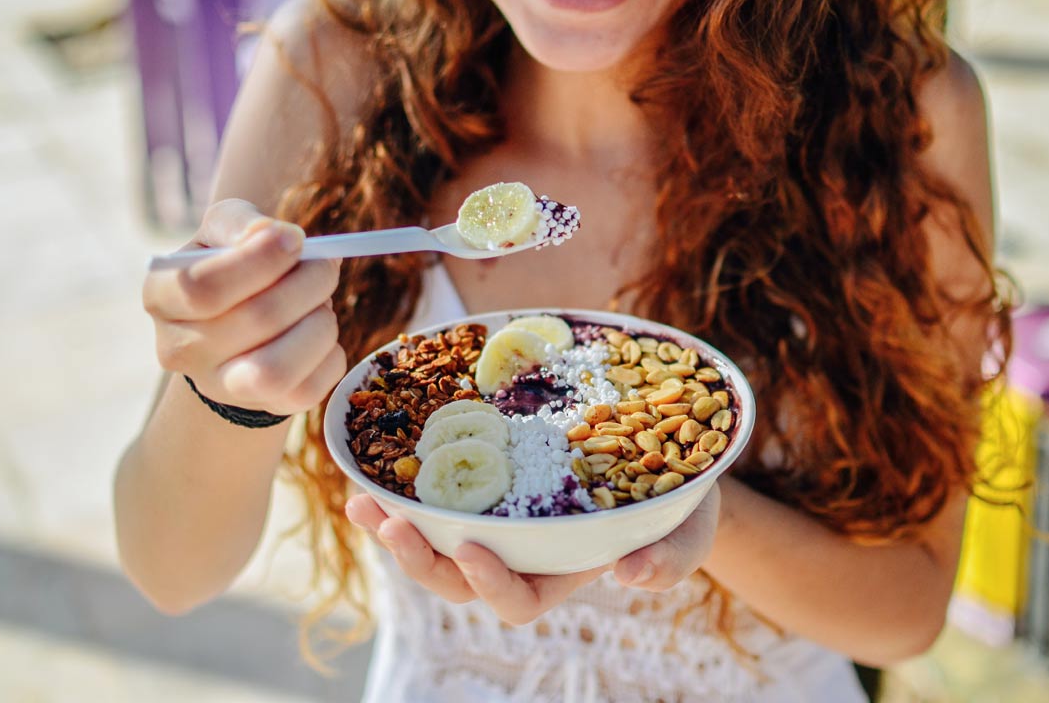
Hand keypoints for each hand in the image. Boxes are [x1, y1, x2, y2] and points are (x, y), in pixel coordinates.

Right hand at [142, 198, 344, 414]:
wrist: (239, 326)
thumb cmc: (232, 266)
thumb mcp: (223, 230)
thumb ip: (240, 222)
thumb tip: (275, 236)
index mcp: (161, 295)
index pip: (202, 288)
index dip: (261, 260)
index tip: (295, 239)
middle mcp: (180, 349)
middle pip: (257, 319)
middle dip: (309, 282)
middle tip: (325, 265)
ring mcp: (220, 386)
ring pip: (277, 370)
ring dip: (319, 325)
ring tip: (321, 304)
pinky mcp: (265, 407)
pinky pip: (310, 390)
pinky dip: (330, 355)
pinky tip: (319, 334)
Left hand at [345, 483, 721, 623]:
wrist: (666, 449)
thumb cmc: (680, 504)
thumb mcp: (687, 532)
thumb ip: (669, 560)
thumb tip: (631, 577)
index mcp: (559, 575)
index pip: (516, 600)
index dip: (490, 584)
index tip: (474, 549)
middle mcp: (519, 552)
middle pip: (457, 576)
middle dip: (419, 559)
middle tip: (390, 526)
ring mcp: (497, 514)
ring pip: (435, 536)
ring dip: (394, 523)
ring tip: (362, 500)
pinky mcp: (485, 476)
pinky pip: (437, 488)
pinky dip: (406, 480)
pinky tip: (377, 459)